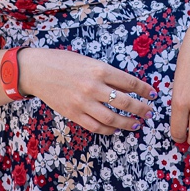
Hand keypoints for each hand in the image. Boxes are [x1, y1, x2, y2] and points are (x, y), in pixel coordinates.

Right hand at [18, 47, 156, 134]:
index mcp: (98, 69)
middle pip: (125, 102)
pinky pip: (96, 126)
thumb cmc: (62, 62)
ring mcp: (83, 102)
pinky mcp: (74, 114)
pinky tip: (115, 128)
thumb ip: (105, 73)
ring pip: (113, 118)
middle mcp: (93, 86)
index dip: (145, 90)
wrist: (36, 70)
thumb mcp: (87, 61)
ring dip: (128, 123)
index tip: (153, 95)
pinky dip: (109, 129)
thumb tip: (127, 87)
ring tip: (136, 124)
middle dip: (141, 109)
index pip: (130, 82)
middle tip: (149, 112)